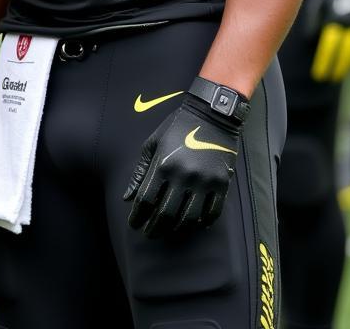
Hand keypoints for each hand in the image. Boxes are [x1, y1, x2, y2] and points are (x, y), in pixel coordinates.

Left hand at [124, 84, 245, 237]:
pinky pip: (213, 212)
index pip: (146, 200)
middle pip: (166, 214)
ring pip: (189, 218)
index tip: (134, 224)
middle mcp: (183, 176)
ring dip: (176, 229)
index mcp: (163, 164)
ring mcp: (204, 181)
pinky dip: (203, 223)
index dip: (137, 216)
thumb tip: (127, 198)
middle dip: (154, 228)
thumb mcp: (153, 143)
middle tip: (149, 233)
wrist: (211, 115)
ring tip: (168, 230)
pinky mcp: (221, 183)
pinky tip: (194, 224)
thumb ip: (139, 171)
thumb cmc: (176, 127)